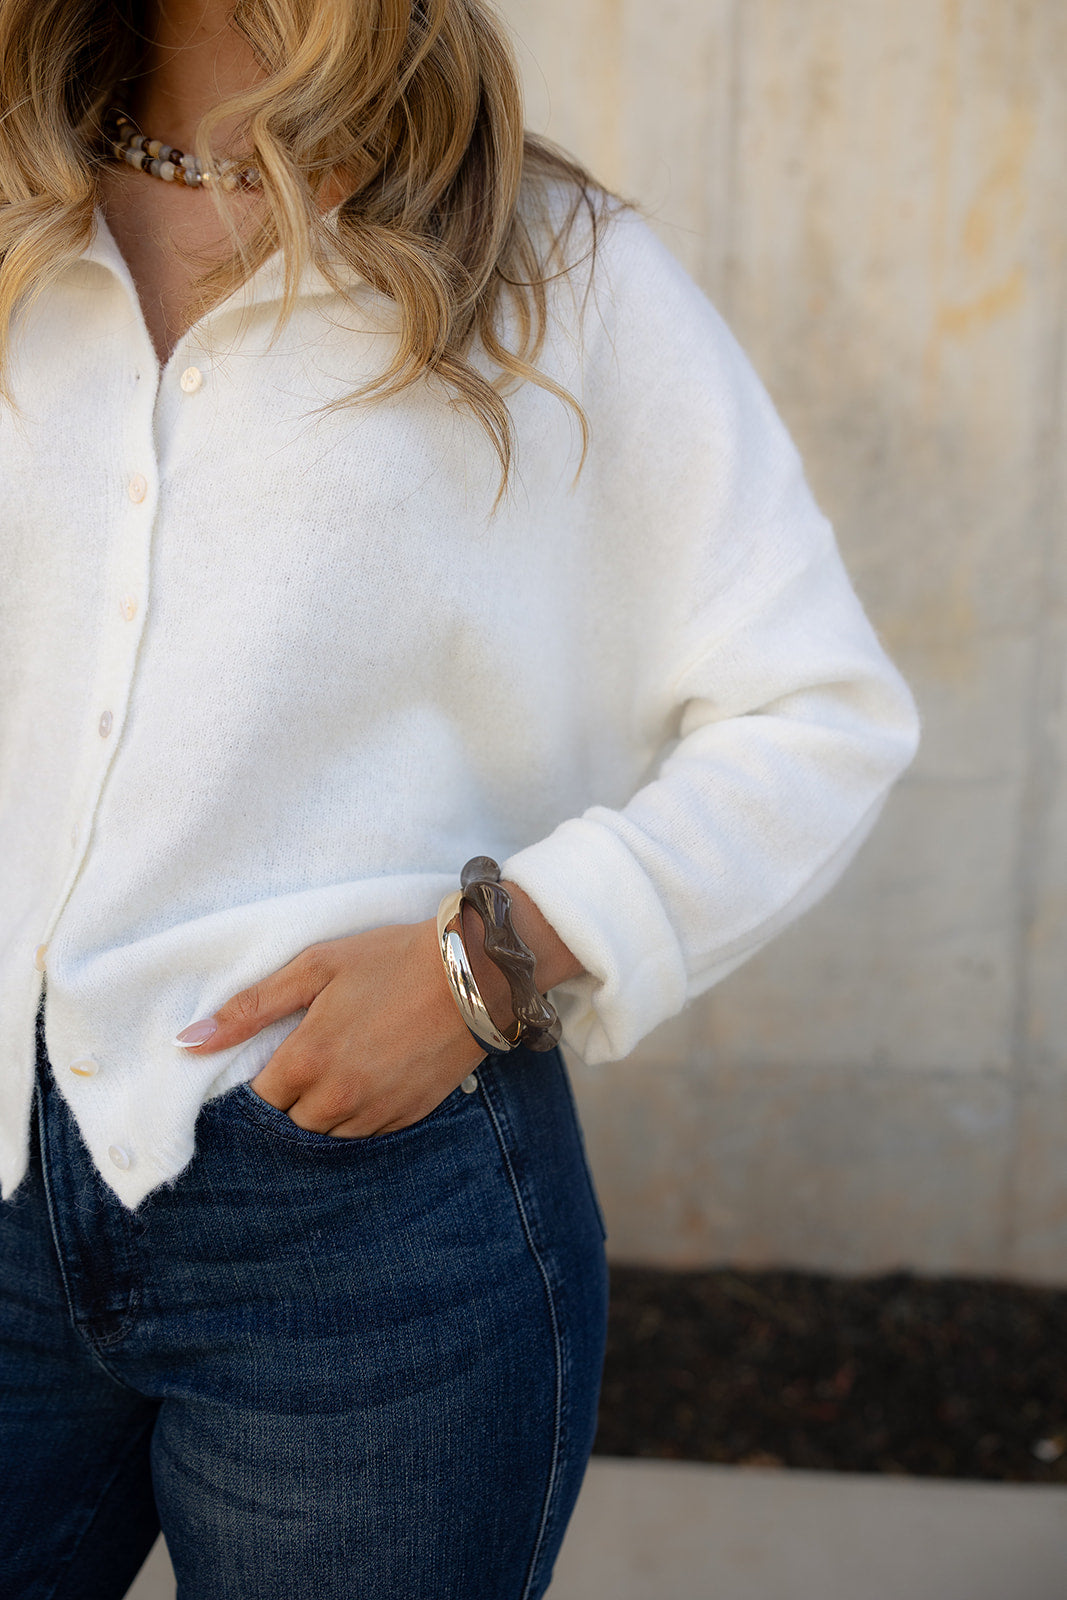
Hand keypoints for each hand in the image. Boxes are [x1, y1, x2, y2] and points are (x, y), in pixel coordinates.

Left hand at [173, 883, 582, 1137]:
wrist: (475, 973)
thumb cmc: (391, 960)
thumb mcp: (316, 966)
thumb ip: (251, 1007)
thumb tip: (189, 1042)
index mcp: (308, 1060)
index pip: (259, 1102)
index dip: (259, 1084)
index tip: (269, 1063)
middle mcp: (338, 1098)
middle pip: (290, 1124)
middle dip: (290, 1099)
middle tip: (306, 1061)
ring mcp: (376, 1112)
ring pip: (327, 1135)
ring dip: (323, 1110)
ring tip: (337, 1070)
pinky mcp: (407, 1117)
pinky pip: (365, 1134)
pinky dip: (358, 1114)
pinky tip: (368, 1079)